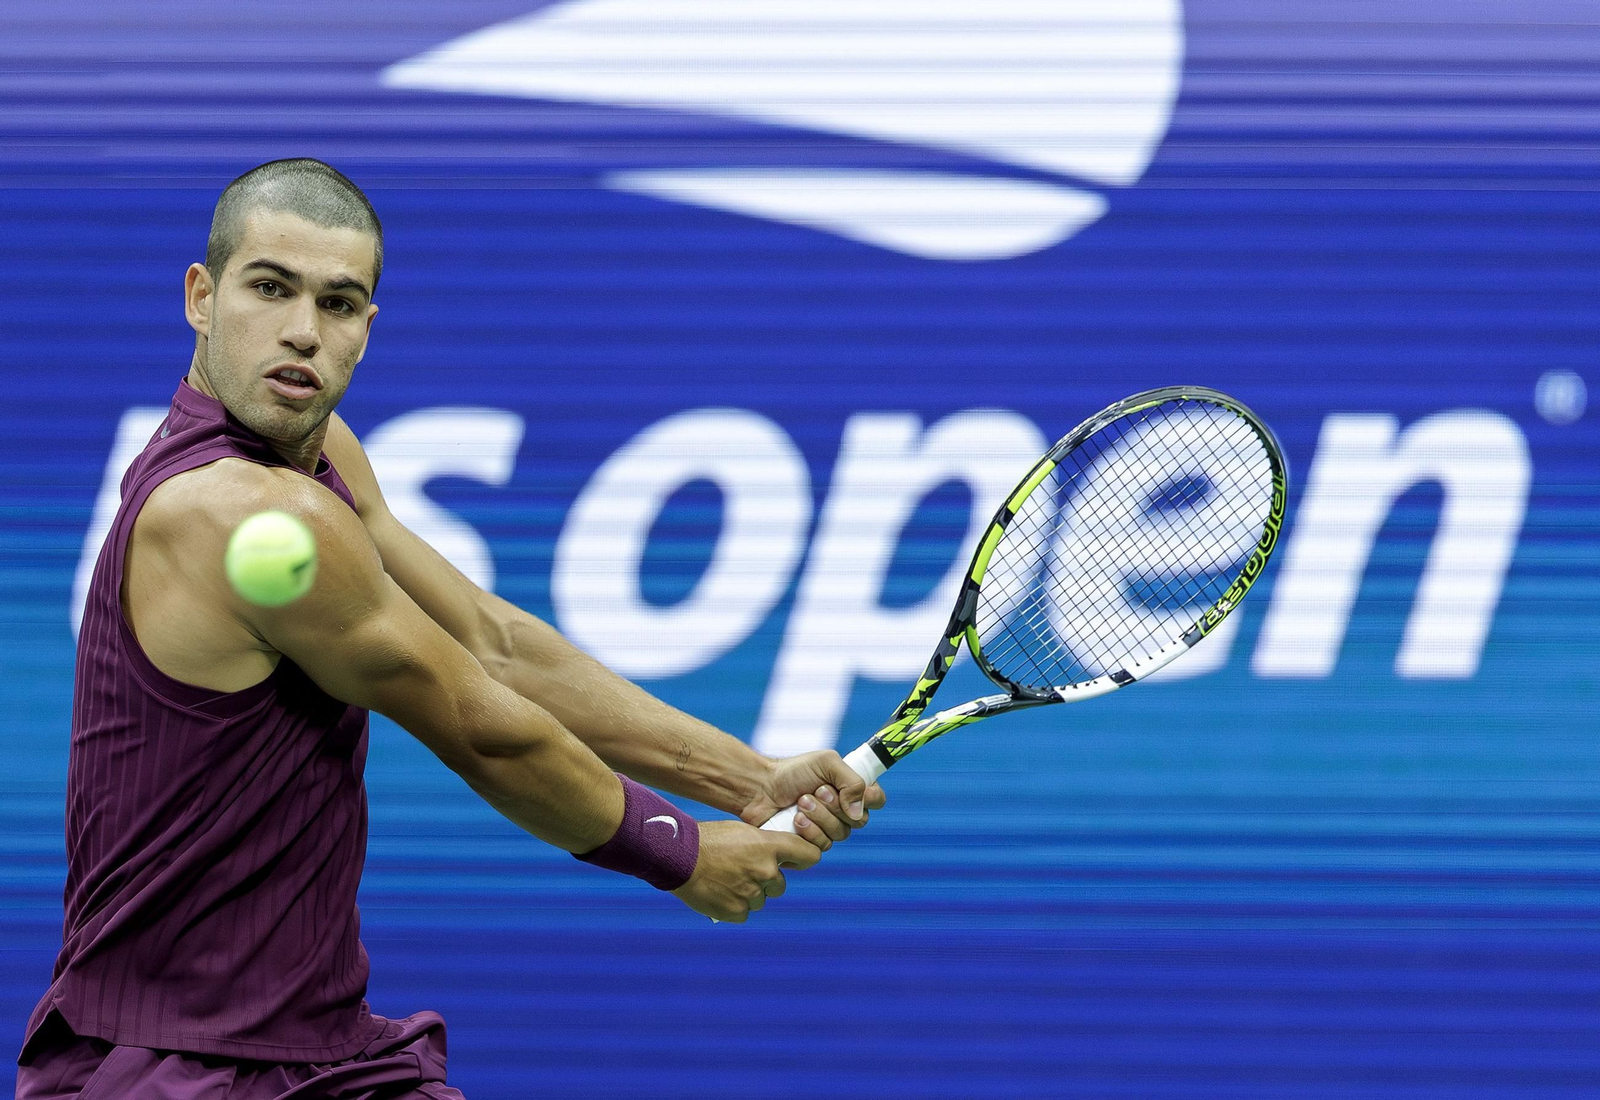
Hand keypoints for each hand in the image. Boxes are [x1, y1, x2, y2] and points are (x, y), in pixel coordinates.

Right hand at [672, 820, 819, 922]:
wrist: (678, 857)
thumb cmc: (707, 840)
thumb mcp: (741, 831)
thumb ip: (764, 846)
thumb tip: (777, 859)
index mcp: (769, 847)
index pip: (809, 856)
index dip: (804, 859)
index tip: (797, 862)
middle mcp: (766, 871)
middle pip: (780, 885)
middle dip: (766, 881)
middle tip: (743, 872)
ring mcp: (752, 894)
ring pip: (761, 900)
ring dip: (749, 895)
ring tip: (726, 881)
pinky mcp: (736, 911)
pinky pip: (744, 913)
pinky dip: (734, 907)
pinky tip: (720, 894)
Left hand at [741, 750, 888, 852]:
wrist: (761, 788)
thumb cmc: (792, 772)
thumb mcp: (826, 762)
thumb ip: (851, 781)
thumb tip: (858, 812)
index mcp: (850, 789)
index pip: (876, 799)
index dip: (870, 798)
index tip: (856, 792)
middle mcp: (843, 811)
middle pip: (860, 820)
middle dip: (835, 805)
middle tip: (816, 791)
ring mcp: (828, 829)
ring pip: (840, 834)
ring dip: (820, 816)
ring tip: (800, 802)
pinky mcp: (812, 844)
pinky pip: (823, 846)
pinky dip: (809, 831)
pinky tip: (795, 820)